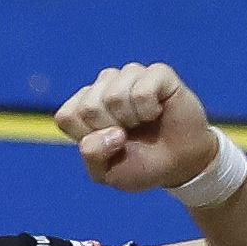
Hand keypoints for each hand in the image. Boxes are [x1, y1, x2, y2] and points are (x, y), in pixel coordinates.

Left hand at [55, 62, 218, 194]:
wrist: (178, 164)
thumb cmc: (139, 165)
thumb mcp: (106, 173)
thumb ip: (92, 154)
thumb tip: (113, 131)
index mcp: (84, 107)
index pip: (68, 116)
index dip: (89, 138)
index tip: (108, 145)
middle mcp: (105, 86)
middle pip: (89, 106)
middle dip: (110, 130)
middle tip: (129, 135)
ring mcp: (130, 76)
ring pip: (114, 95)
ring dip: (131, 120)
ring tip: (142, 123)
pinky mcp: (157, 73)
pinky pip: (142, 90)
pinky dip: (149, 110)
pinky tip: (156, 112)